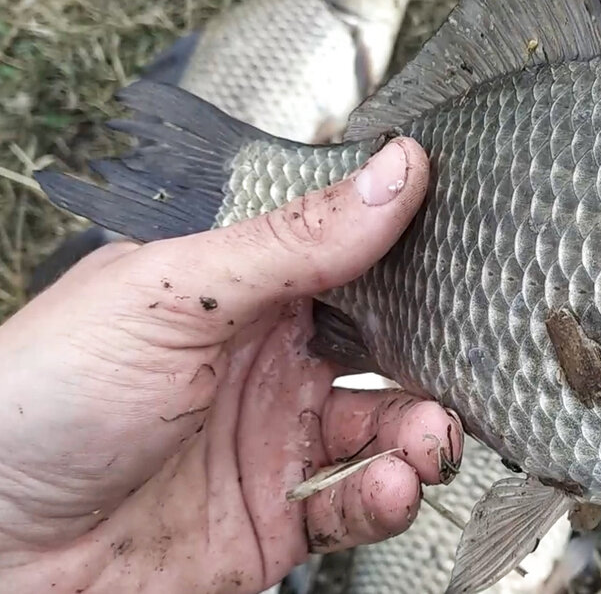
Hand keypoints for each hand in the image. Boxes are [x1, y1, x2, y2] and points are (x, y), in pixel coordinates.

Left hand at [0, 137, 463, 592]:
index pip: (350, 262)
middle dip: (433, 358)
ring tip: (424, 441)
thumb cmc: (39, 398)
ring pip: (386, 430)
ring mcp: (273, 444)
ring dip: (421, 433)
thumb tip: (394, 172)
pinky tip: (388, 487)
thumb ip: (294, 241)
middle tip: (465, 361)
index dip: (409, 258)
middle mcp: (264, 364)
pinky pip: (359, 506)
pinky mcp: (278, 520)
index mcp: (240, 294)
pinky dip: (387, 499)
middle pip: (385, 351)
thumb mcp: (172, 294)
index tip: (467, 253)